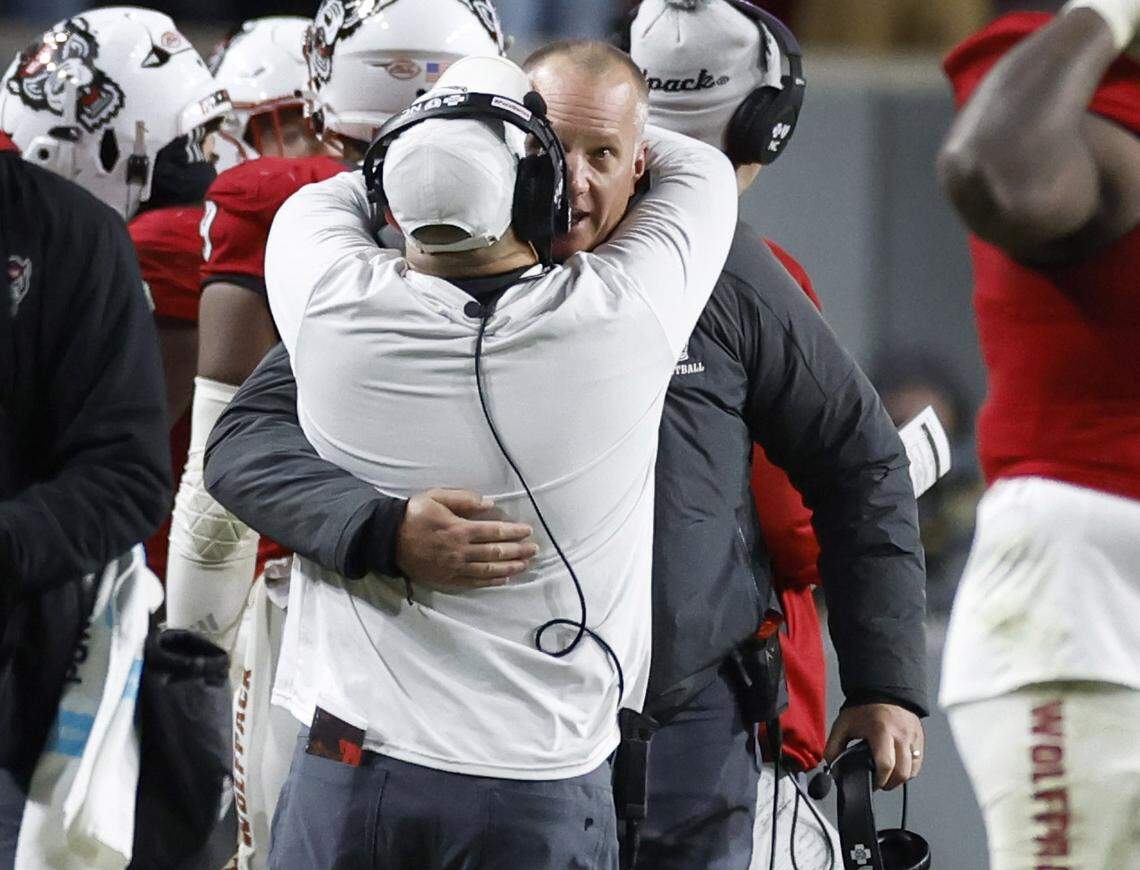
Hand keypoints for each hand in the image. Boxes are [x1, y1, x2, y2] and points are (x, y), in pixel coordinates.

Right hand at [396, 488, 537, 589]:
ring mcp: (454, 567)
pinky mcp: (447, 579)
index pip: (494, 532)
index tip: (528, 531)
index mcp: (459, 529)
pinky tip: (504, 578)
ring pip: (488, 569)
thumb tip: (489, 503)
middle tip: (534, 550)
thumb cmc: (414, 514)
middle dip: (518, 551)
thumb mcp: (436, 497)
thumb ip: (463, 499)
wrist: (388, 539)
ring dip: (510, 567)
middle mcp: (460, 551)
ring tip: (525, 564)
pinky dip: (491, 581)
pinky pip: (474, 582)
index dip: (514, 532)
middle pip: (495, 552)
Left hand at [824, 703, 923, 789]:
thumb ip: (834, 747)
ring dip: (900, 778)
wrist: (881, 689)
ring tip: (887, 775)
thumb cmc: (863, 708)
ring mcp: (912, 736)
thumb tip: (831, 766)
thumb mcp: (843, 725)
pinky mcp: (919, 737)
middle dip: (890, 783)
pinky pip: (918, 761)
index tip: (872, 783)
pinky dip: (909, 769)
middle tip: (879, 782)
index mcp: (881, 731)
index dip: (879, 780)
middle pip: (902, 773)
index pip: (886, 765)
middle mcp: (901, 735)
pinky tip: (897, 765)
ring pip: (913, 770)